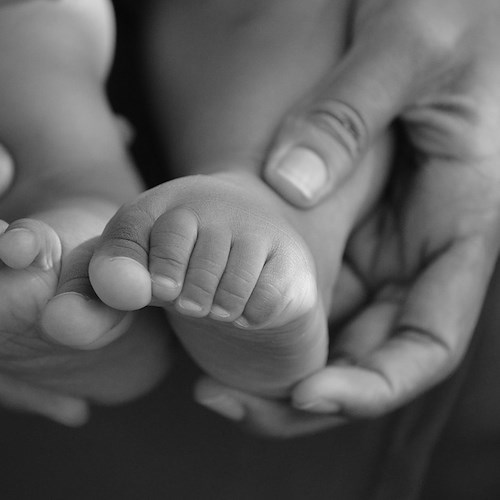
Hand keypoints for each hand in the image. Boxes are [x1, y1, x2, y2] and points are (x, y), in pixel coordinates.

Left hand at [212, 0, 499, 436]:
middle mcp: (415, 250)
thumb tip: (289, 182)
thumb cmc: (447, 12)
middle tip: (225, 400)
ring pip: (330, 329)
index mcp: (460, 226)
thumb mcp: (408, 47)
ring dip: (275, 365)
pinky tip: (212, 320)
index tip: (308, 395)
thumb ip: (353, 112)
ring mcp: (374, 241)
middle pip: (367, 354)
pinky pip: (302, 285)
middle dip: (305, 392)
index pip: (428, 340)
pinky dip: (262, 314)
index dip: (375, 383)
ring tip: (209, 381)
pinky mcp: (338, 223)